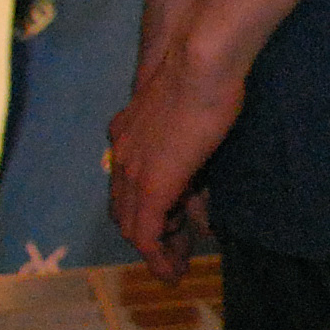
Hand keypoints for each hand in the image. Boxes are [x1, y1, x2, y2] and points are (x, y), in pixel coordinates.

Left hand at [107, 35, 241, 281]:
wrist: (201, 60)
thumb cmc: (208, 72)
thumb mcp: (194, 109)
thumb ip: (191, 139)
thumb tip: (203, 171)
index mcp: (128, 132)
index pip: (129, 182)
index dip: (149, 207)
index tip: (175, 224)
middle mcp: (122, 153)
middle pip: (125, 208)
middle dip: (149, 236)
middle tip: (174, 257)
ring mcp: (133, 170)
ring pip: (133, 225)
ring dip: (155, 251)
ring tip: (175, 269)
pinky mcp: (153, 185)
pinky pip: (146, 233)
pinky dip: (156, 255)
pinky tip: (170, 270)